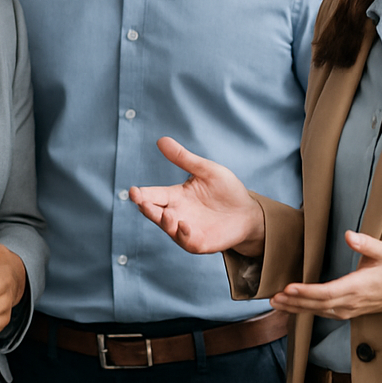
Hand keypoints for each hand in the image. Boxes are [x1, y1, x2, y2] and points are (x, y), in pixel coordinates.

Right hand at [129, 136, 265, 255]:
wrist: (248, 212)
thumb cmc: (227, 190)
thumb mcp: (206, 170)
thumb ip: (183, 158)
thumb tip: (161, 140)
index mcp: (175, 195)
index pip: (152, 194)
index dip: (141, 194)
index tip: (132, 191)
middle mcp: (176, 213)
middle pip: (154, 212)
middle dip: (146, 208)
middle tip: (140, 201)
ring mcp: (185, 229)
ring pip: (166, 227)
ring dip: (163, 221)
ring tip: (166, 214)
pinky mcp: (198, 242)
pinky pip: (185, 240)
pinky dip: (182, 234)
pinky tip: (183, 225)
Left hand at [270, 231, 381, 317]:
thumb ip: (367, 244)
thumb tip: (350, 235)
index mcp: (359, 287)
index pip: (328, 292)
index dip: (308, 291)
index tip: (289, 287)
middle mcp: (352, 301)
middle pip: (319, 304)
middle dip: (294, 301)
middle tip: (273, 297)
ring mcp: (349, 309)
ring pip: (319, 311)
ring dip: (296, 308)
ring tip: (276, 303)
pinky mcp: (347, 310)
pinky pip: (323, 312)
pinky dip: (305, 310)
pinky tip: (291, 307)